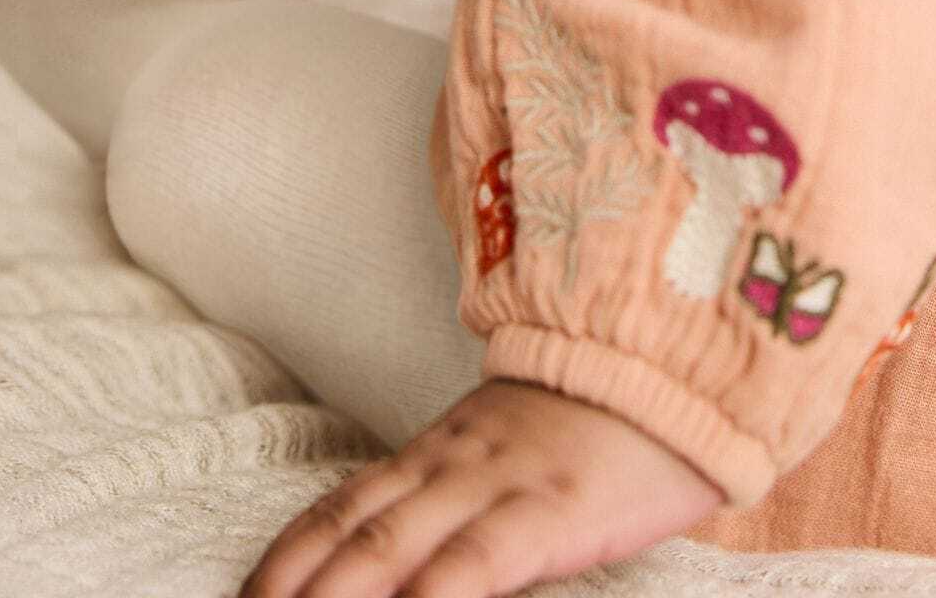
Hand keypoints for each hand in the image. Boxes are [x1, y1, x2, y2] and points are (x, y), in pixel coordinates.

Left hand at [237, 375, 726, 596]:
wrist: (692, 362)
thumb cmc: (613, 420)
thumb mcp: (522, 448)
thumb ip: (467, 491)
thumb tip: (417, 557)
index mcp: (445, 450)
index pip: (342, 507)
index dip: (285, 559)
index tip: (243, 597)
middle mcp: (454, 463)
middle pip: (349, 533)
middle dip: (291, 588)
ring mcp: (498, 483)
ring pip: (391, 546)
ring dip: (335, 596)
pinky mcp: (552, 510)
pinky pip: (476, 562)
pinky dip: (431, 597)